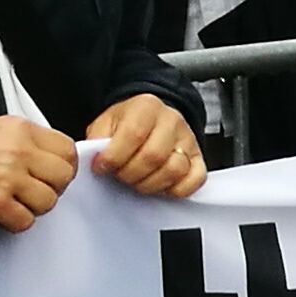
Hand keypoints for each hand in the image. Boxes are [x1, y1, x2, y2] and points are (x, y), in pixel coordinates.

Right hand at [0, 115, 78, 230]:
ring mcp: (8, 178)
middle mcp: (18, 152)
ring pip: (47, 201)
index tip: (54, 173)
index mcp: (22, 130)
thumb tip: (54, 155)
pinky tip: (4, 212)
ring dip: (34, 206)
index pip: (67, 150)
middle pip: (63, 177)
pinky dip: (16, 221)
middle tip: (36, 189)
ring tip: (17, 201)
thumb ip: (28, 139)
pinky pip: (25, 220)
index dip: (64, 165)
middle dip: (53, 187)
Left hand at [84, 93, 206, 199]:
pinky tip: (159, 186)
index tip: (100, 168)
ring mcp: (188, 140)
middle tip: (119, 176)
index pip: (134, 134)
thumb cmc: (125, 125)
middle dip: (130, 174)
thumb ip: (98, 140)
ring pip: (175, 170)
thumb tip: (97, 161)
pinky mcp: (198, 158)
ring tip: (137, 181)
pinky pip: (195, 179)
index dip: (114, 157)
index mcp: (146, 107)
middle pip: (154, 156)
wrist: (149, 120)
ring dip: (150, 184)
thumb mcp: (105, 123)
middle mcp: (172, 120)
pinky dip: (177, 189)